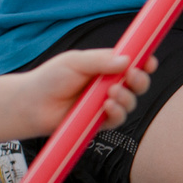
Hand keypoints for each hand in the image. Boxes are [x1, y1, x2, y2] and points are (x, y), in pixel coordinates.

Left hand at [9, 48, 151, 138]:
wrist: (32, 104)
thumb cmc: (50, 79)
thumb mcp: (75, 62)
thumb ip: (101, 60)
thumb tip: (127, 60)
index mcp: (106, 67)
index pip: (132, 63)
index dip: (144, 62)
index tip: (150, 61)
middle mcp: (109, 85)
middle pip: (138, 83)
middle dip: (140, 80)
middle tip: (131, 76)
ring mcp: (106, 104)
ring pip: (131, 102)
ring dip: (126, 97)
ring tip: (110, 93)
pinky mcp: (100, 122)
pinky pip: (118, 119)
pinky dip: (117, 112)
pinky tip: (106, 106)